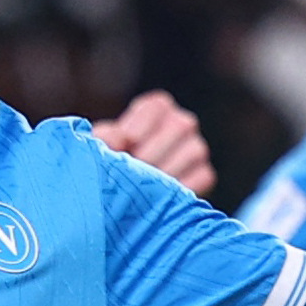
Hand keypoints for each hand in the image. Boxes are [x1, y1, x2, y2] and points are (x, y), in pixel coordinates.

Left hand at [95, 88, 213, 195]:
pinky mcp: (205, 174)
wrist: (124, 194)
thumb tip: (118, 139)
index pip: (158, 105)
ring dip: (167, 172)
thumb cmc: (109, 163)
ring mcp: (196, 148)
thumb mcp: (101, 147)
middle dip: (152, 152)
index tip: (125, 144)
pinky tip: (161, 199)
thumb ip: (105, 138)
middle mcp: (181, 123)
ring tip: (144, 188)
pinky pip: (203, 176)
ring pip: (194, 150)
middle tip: (133, 172)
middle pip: (180, 125)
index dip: (141, 124)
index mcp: (156, 109)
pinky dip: (182, 188)